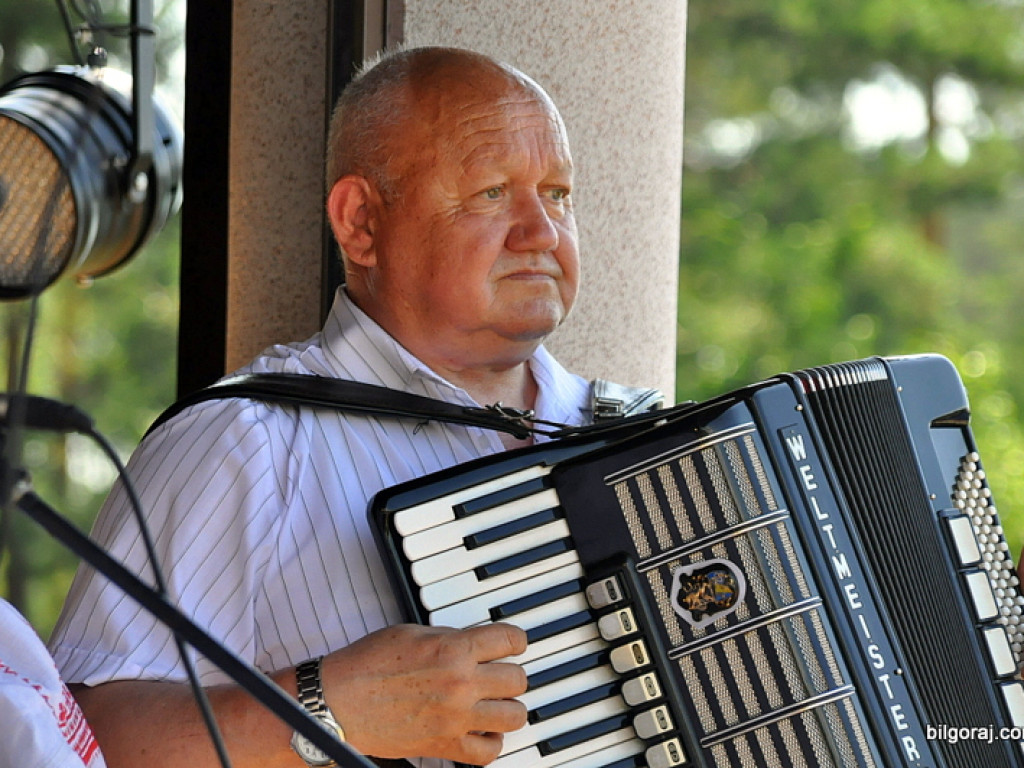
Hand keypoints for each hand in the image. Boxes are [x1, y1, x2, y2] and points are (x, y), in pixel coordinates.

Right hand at [321, 623, 527, 763]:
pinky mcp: (445, 746)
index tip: (513, 644)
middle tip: (498, 672)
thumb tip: (476, 643)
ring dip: (507, 706)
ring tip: (495, 701)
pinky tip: (483, 729)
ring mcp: (456, 718)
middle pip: (517, 679)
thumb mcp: (414, 632)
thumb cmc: (368, 664)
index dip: (515, 640)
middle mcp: (461, 684)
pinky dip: (492, 741)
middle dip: (509, 673)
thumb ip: (452, 638)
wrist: (340, 700)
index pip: (511, 640)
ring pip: (515, 715)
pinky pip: (490, 751)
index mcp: (454, 649)